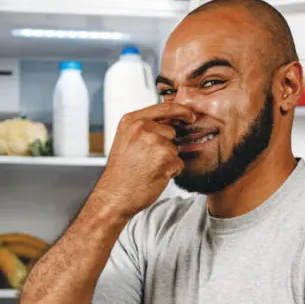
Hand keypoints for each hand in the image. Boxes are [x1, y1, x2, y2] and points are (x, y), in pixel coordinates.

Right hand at [93, 102, 193, 219]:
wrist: (114, 196)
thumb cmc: (120, 173)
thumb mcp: (126, 141)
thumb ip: (144, 129)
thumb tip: (170, 122)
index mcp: (131, 121)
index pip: (164, 108)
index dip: (181, 111)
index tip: (190, 115)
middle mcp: (142, 128)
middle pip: (171, 130)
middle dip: (165, 145)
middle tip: (147, 160)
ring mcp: (154, 143)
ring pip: (175, 148)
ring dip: (167, 160)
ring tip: (148, 168)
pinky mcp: (165, 159)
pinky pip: (178, 163)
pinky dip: (170, 171)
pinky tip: (154, 176)